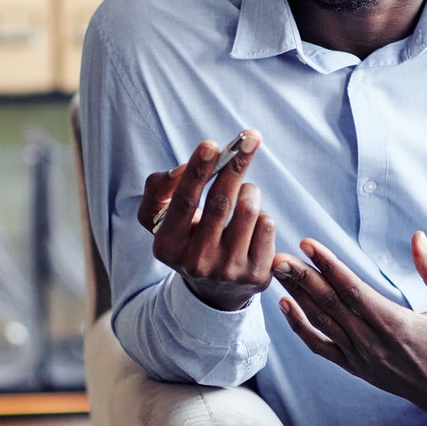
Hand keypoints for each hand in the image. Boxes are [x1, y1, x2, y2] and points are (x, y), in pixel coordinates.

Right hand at [139, 131, 274, 310]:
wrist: (214, 289)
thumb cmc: (187, 238)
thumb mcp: (160, 218)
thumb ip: (159, 189)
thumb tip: (183, 170)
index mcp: (168, 247)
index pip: (184, 202)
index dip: (198, 171)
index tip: (211, 144)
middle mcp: (197, 263)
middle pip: (221, 202)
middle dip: (236, 164)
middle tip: (249, 136)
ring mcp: (228, 272)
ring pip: (249, 210)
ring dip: (249, 190)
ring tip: (243, 192)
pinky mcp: (257, 275)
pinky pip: (267, 226)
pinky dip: (261, 214)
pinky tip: (252, 222)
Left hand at [274, 232, 426, 421]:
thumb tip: (418, 237)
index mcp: (396, 324)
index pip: (353, 290)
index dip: (329, 266)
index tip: (309, 244)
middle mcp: (372, 342)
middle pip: (330, 305)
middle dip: (302, 278)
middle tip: (279, 256)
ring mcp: (360, 357)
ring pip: (321, 322)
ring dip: (297, 295)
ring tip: (278, 271)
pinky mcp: (355, 367)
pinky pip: (320, 347)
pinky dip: (300, 327)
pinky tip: (285, 306)